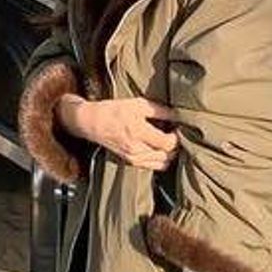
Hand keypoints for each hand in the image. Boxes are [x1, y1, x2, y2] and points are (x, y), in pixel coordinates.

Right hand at [57, 95, 177, 169]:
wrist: (93, 123)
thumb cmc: (115, 111)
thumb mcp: (138, 104)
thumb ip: (160, 111)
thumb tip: (179, 115)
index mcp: (138, 132)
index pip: (167, 143)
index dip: (177, 137)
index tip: (177, 128)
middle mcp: (136, 149)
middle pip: (167, 155)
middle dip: (175, 146)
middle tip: (175, 134)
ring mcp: (133, 158)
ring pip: (162, 163)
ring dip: (169, 154)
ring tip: (168, 141)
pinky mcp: (131, 162)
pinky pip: (154, 166)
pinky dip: (161, 159)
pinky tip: (160, 149)